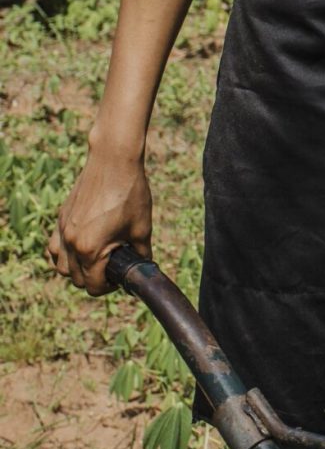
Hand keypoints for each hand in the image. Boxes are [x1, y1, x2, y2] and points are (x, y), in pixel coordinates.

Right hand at [47, 142, 151, 296]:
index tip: (120, 278)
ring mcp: (62, 230)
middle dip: (95, 279)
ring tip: (97, 260)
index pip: (93, 286)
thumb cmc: (130, 192)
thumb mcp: (142, 227)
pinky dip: (64, 254)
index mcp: (90, 249)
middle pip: (76, 279)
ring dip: (77, 270)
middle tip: (113, 269)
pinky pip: (54, 248)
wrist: (114, 161)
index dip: (109, 287)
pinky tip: (80, 248)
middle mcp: (70, 243)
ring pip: (61, 266)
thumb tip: (145, 267)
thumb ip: (143, 253)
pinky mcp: (61, 218)